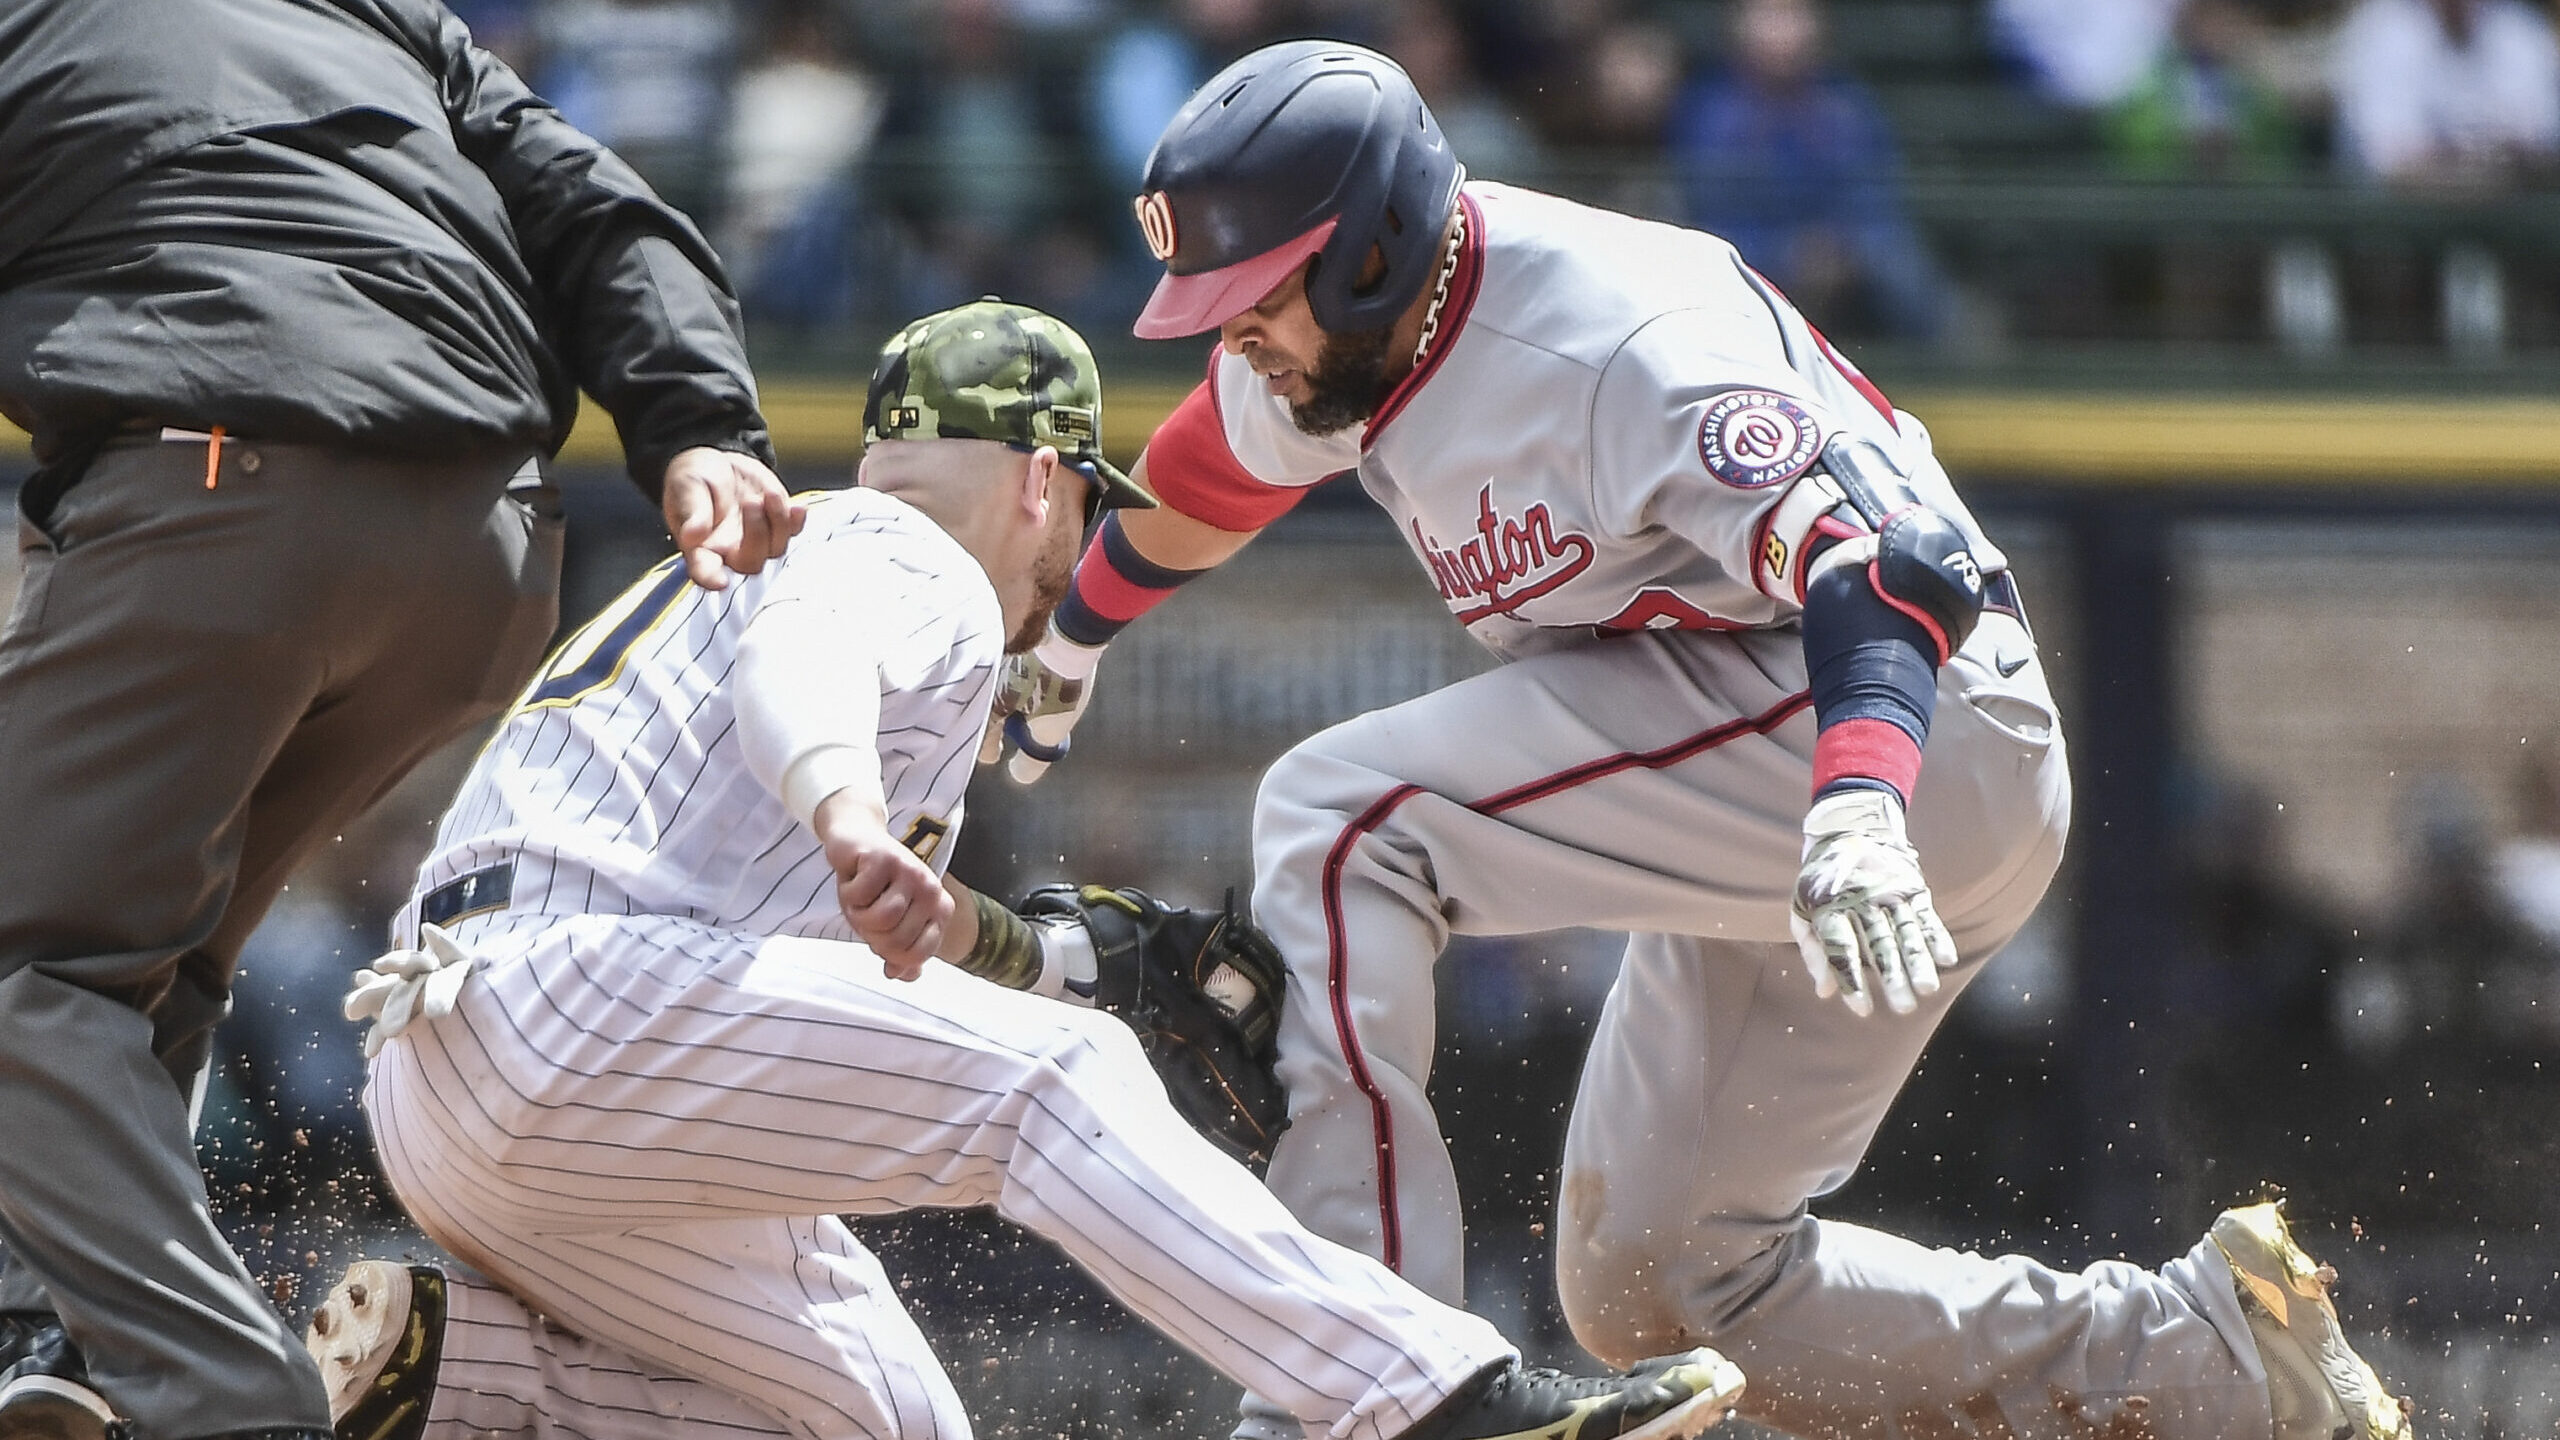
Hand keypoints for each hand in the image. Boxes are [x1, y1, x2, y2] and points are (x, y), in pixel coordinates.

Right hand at [662, 446, 806, 590]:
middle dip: (756, 535)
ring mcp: (756, 540)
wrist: (717, 463)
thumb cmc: (696, 479)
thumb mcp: (687, 488)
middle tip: (750, 502)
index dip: (711, 579)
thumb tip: (691, 535)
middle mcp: (729, 550)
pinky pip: (792, 532)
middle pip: (750, 564)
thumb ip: (692, 512)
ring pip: (775, 549)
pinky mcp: (776, 524)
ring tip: (768, 494)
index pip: (704, 571)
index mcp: (701, 547)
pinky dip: (797, 522)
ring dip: (777, 522)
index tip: (719, 581)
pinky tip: (796, 507)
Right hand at [815, 791, 951, 979]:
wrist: (856, 840)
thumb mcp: (886, 925)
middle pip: (896, 941)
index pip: (917, 955)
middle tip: (865, 910)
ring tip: (861, 897)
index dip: (889, 953)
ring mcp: (911, 872)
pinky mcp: (885, 858)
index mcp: (939, 909)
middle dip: (870, 933)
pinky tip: (853, 877)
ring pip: (881, 919)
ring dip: (858, 914)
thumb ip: (899, 953)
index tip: (880, 933)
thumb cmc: (873, 885)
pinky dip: (848, 893)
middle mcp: (931, 890)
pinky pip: (860, 896)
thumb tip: (902, 974)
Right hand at [980, 633, 1102, 783]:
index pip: (980, 741)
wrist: (1070, 630)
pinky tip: (1026, 684)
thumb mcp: (1049, 731)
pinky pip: (1001, 672)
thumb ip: (1032, 759)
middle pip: (980, 713)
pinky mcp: (1007, 646)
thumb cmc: (1058, 685)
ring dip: (1002, 702)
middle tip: (1005, 733)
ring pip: (990, 690)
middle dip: (992, 726)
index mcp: (987, 708)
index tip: (996, 756)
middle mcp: (982, 684)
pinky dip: (1010, 684)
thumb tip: (1021, 776)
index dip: (990, 751)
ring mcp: (994, 662)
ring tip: (1019, 709)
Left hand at [1788, 789, 1956, 1017]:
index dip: (1851, 980)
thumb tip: (1825, 993)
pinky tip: (1946, 959)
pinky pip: (1925, 915)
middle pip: (1879, 943)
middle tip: (1903, 1008)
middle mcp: (1862, 900)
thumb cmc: (1821, 883)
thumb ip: (1813, 952)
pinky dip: (1937, 936)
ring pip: (1905, 932)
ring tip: (1927, 989)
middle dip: (1892, 977)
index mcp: (1829, 906)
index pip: (1841, 948)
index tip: (1863, 1010)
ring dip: (1918, 961)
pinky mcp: (1912, 887)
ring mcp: (1890, 892)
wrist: (1849, 830)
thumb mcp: (1802, 911)